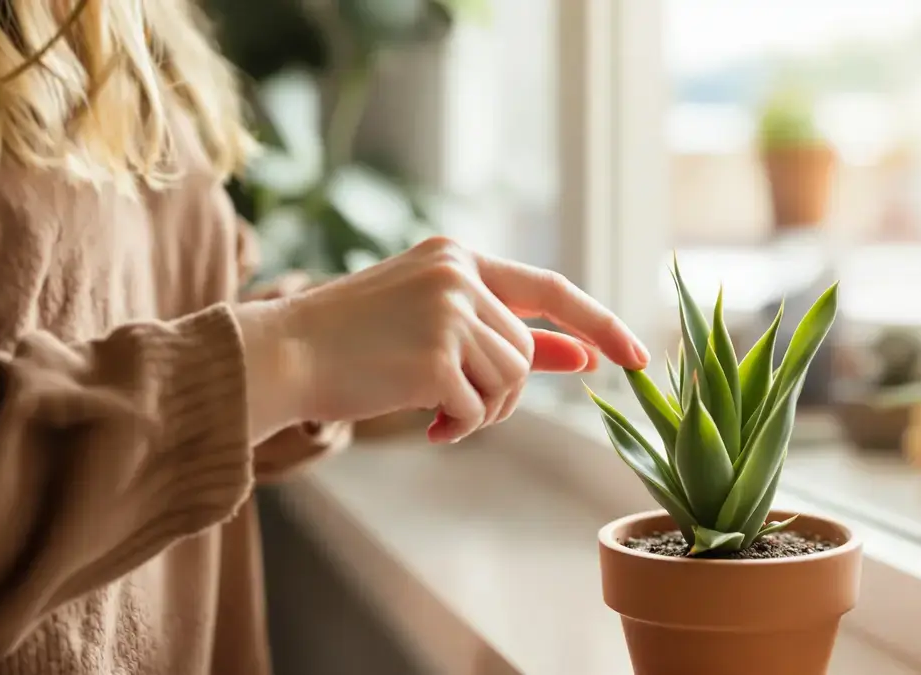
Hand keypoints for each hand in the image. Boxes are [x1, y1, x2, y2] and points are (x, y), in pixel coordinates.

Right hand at [235, 236, 649, 443]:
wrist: (283, 355)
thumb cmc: (353, 343)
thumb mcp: (433, 324)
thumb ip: (505, 334)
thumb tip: (582, 357)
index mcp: (458, 258)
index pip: (549, 290)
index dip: (599, 324)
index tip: (638, 356)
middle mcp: (458, 275)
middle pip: (524, 352)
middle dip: (503, 392)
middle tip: (456, 408)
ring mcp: (448, 311)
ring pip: (510, 383)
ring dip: (482, 411)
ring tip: (437, 411)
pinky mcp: (436, 354)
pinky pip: (481, 409)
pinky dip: (461, 426)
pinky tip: (427, 424)